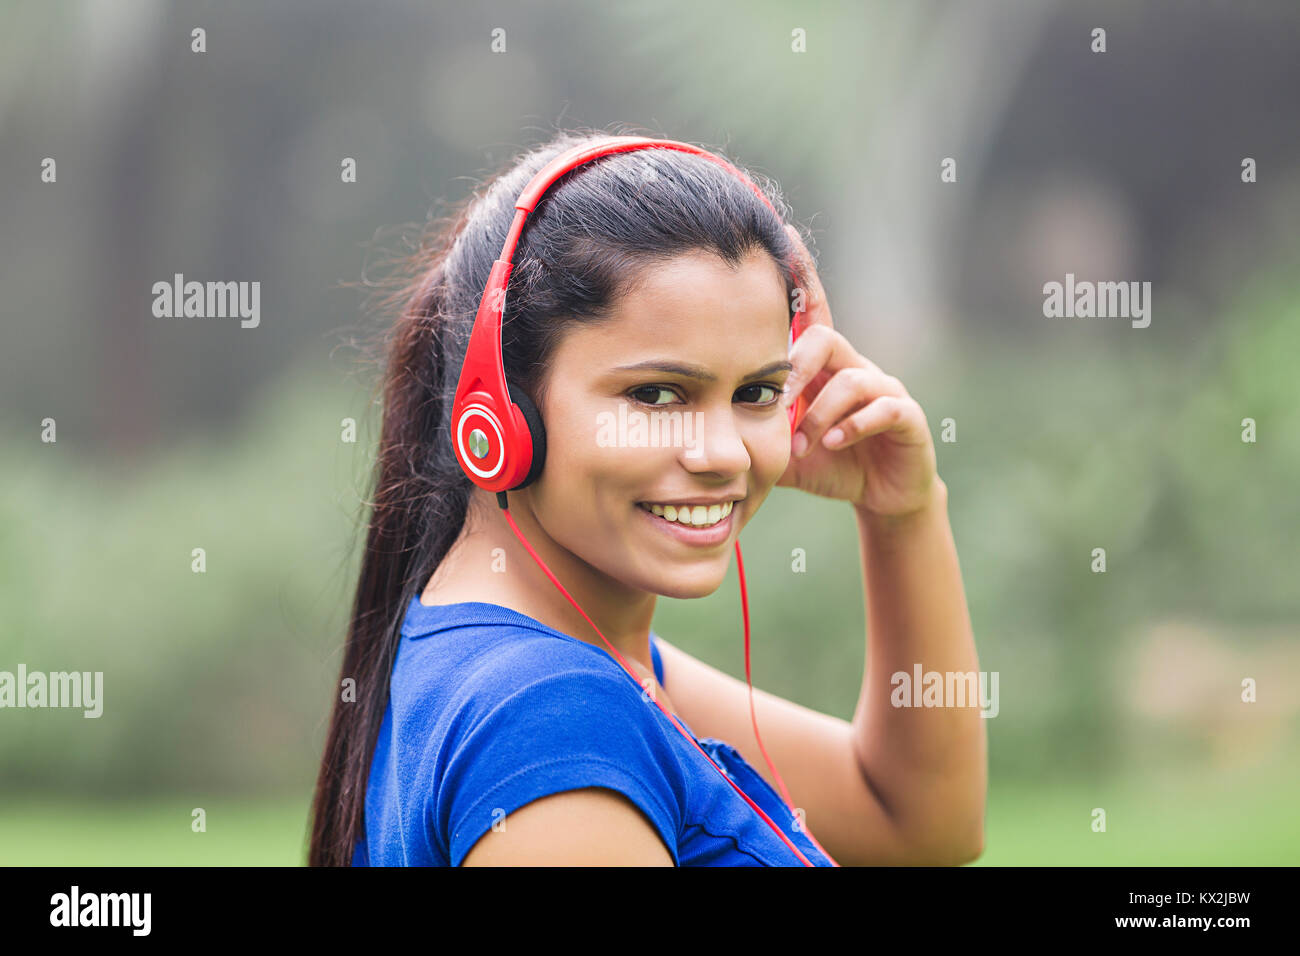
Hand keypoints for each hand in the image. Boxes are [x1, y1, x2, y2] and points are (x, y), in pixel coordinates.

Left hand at [777, 226, 937, 517]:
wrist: (882, 495)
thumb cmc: (830, 462)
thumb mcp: (782, 449)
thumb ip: (753, 433)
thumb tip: (700, 426)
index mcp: (826, 367)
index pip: (813, 312)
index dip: (803, 273)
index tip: (785, 234)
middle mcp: (856, 368)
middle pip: (825, 340)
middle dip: (796, 370)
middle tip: (777, 401)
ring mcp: (885, 389)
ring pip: (852, 380)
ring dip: (820, 414)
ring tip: (803, 442)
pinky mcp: (907, 416)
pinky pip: (882, 409)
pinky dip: (852, 427)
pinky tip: (834, 444)